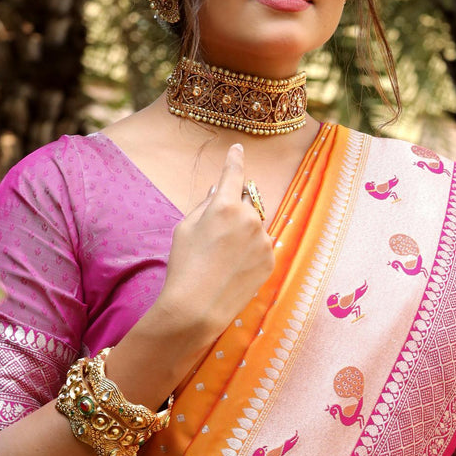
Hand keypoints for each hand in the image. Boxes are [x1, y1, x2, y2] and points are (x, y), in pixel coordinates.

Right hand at [155, 141, 273, 339]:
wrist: (198, 307)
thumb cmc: (185, 266)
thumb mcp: (185, 229)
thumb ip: (204, 206)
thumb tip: (217, 192)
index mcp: (226, 205)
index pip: (233, 174)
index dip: (235, 159)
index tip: (238, 149)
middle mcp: (250, 218)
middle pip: (248, 200)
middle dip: (237, 206)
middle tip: (219, 229)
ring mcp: (263, 240)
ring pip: (255, 226)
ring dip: (243, 232)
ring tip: (222, 257)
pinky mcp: (270, 260)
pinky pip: (261, 246)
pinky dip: (250, 251)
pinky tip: (232, 268)